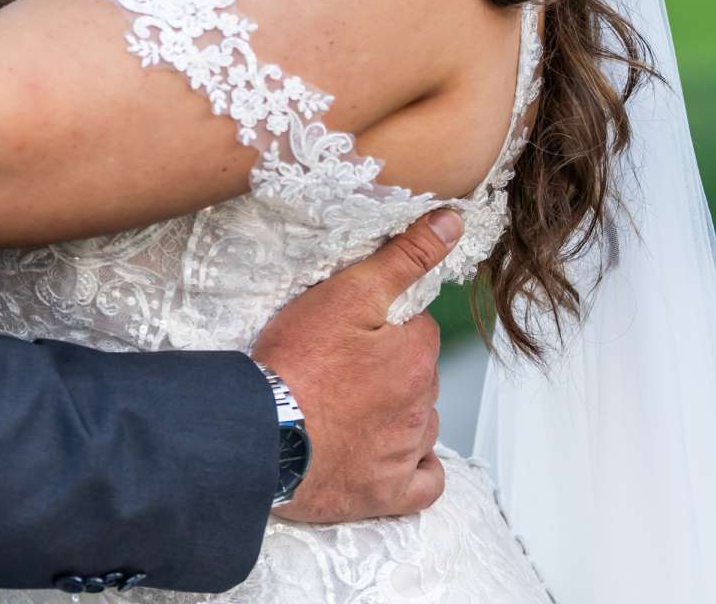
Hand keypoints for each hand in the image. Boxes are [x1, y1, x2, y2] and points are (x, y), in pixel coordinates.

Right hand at [251, 209, 460, 524]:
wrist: (262, 433)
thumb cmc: (297, 363)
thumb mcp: (347, 294)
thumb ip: (403, 259)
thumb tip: (453, 222)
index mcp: (417, 355)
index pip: (415, 330)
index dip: (382, 326)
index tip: (348, 329)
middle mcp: (423, 405)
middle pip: (416, 376)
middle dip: (389, 368)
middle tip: (338, 365)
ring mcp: (405, 451)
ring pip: (417, 424)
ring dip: (396, 414)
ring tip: (347, 407)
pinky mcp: (386, 492)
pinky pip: (424, 483)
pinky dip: (415, 470)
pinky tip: (392, 455)